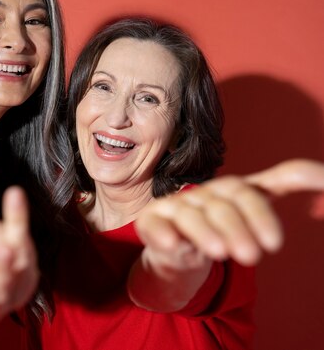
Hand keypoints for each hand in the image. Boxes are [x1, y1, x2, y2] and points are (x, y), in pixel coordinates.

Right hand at [135, 158, 323, 267]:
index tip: (276, 244)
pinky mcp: (151, 221)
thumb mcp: (251, 209)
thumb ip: (286, 182)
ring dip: (205, 231)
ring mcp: (176, 206)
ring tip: (219, 252)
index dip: (263, 214)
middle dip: (238, 228)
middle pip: (223, 204)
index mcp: (231, 190)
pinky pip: (156, 225)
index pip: (250, 193)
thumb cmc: (218, 227)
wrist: (177, 248)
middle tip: (252, 256)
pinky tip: (174, 244)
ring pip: (191, 214)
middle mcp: (204, 194)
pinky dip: (163, 233)